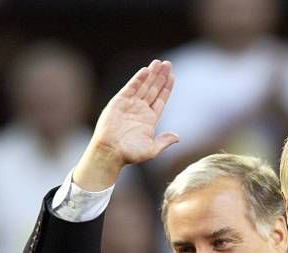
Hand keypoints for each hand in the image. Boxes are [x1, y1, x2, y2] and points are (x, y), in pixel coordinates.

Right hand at [74, 60, 178, 190]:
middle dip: (160, 77)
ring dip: (151, 74)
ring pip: (144, 86)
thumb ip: (164, 141)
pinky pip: (131, 88)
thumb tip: (177, 137)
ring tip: (160, 62)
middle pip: (153, 89)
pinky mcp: (119, 102)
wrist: (110, 152)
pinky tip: (146, 71)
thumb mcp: (152, 149)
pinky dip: (138, 79)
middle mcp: (140, 110)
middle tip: (168, 64)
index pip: (160, 100)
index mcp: (149, 120)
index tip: (173, 77)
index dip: (166, 88)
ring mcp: (130, 105)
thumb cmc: (130, 154)